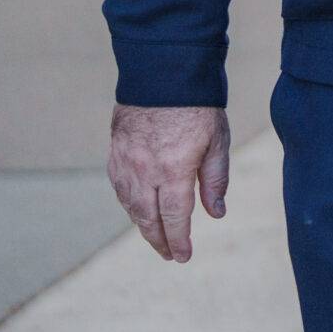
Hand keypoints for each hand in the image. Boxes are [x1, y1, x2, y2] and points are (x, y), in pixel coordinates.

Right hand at [106, 104, 229, 262]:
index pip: (175, 217)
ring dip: (142, 225)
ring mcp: (126, 163)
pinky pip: (120, 188)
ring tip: (156, 237)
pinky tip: (138, 210)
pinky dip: (129, 204)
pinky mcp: (115, 153)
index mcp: (173, 170)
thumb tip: (216, 213)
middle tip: (169, 255)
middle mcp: (145, 172)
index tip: (183, 256)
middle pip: (148, 218)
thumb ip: (215, 180)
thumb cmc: (197, 107)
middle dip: (159, 240)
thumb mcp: (217, 141)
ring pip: (130, 205)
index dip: (178, 240)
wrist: (162, 74)